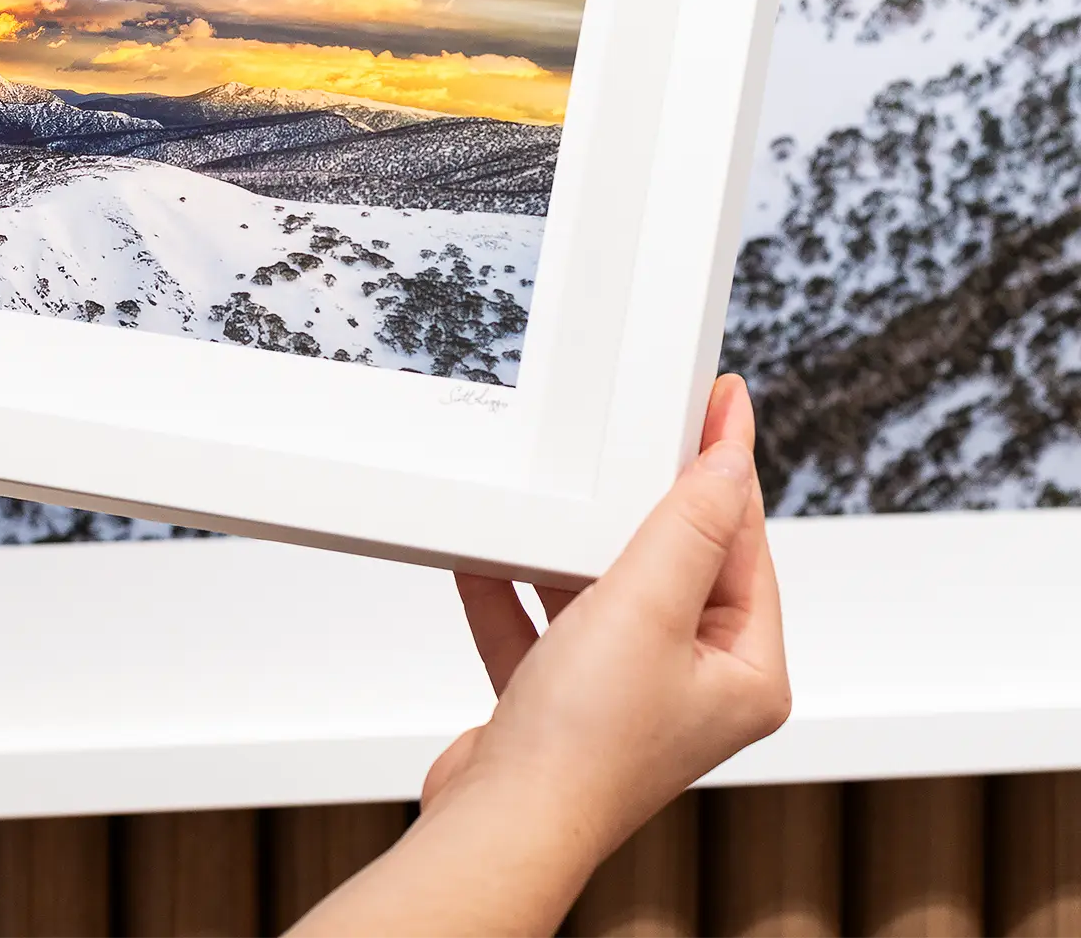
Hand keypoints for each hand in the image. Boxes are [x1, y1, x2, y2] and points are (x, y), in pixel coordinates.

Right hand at [429, 374, 788, 859]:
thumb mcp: (647, 606)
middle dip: (637, 505)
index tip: (717, 400)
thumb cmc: (585, 744)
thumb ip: (689, 525)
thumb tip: (730, 458)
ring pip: (601, 593)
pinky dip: (511, 591)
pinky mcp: (558, 706)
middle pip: (674, 562)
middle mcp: (693, 686)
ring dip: (565, 548)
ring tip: (548, 496)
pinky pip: (538, 627)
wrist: (500, 825)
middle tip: (631, 432)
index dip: (726, 465)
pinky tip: (481, 555)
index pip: (743, 541)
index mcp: (744, 670)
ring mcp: (624, 697)